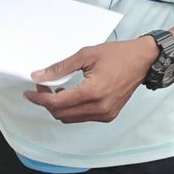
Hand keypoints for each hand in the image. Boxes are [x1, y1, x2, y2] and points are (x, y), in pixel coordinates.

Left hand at [25, 38, 156, 123]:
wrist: (144, 60)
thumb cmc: (118, 54)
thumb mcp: (87, 54)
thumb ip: (61, 67)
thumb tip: (39, 76)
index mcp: (92, 92)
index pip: (57, 103)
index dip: (39, 99)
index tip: (29, 93)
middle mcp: (98, 108)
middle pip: (61, 114)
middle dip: (47, 102)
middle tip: (43, 87)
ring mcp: (104, 114)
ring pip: (70, 119)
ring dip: (59, 107)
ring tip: (57, 90)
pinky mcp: (108, 116)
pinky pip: (82, 118)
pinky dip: (72, 109)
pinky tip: (73, 95)